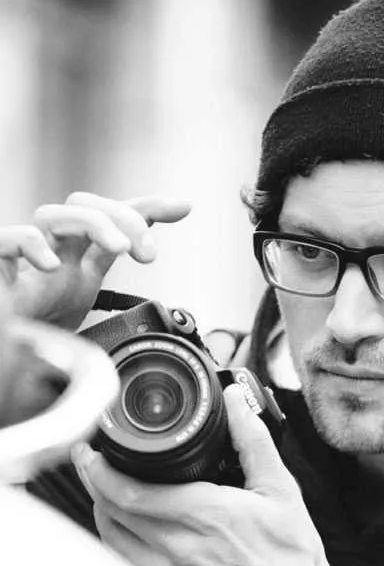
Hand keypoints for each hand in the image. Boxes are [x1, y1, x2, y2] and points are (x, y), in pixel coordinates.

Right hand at [0, 192, 190, 329]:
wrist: (7, 360)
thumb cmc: (38, 339)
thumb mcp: (92, 326)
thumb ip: (118, 316)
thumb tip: (156, 326)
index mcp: (77, 261)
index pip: (112, 221)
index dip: (147, 209)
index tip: (184, 207)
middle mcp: (54, 252)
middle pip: (85, 205)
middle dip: (122, 218)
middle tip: (148, 254)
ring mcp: (26, 259)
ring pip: (53, 215)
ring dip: (93, 223)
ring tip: (120, 248)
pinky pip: (8, 240)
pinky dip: (30, 245)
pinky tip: (53, 266)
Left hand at [73, 385, 335, 565]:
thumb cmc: (294, 562)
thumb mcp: (281, 492)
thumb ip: (253, 441)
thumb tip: (236, 403)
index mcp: (202, 514)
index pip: (125, 489)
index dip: (97, 468)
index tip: (91, 452)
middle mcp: (177, 550)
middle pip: (109, 512)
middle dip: (95, 484)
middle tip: (93, 465)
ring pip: (113, 542)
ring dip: (103, 515)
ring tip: (107, 496)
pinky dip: (119, 548)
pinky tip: (129, 536)